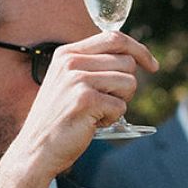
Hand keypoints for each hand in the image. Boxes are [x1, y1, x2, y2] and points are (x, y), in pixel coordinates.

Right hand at [0, 30, 157, 187]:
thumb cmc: (57, 119)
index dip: (138, 49)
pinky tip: (91, 123)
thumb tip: (132, 58)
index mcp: (67, 54)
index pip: (114, 37)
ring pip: (128, 83)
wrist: (35, 149)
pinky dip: (111, 119)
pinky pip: (120, 106)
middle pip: (126, 62)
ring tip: (96, 113)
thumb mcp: (68, 83)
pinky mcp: (86, 100)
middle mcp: (71, 63)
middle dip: (126, 86)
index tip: (152, 64)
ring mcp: (77, 80)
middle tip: (106, 102)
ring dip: (119, 103)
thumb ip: (93, 66)